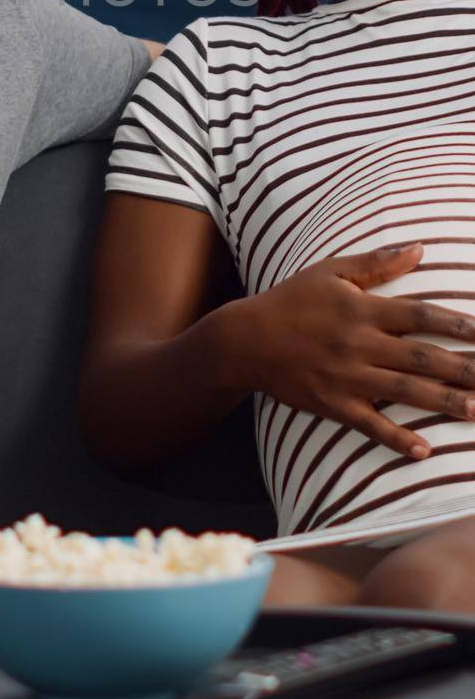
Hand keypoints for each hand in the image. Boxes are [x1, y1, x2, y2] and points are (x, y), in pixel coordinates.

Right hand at [243, 242, 474, 457]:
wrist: (245, 340)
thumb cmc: (290, 300)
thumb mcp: (330, 272)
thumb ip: (377, 263)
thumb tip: (420, 248)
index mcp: (362, 309)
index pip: (422, 315)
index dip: (458, 324)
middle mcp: (360, 343)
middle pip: (422, 357)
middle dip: (464, 368)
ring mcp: (347, 377)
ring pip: (405, 392)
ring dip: (444, 402)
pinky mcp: (333, 404)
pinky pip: (370, 425)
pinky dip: (397, 438)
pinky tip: (424, 450)